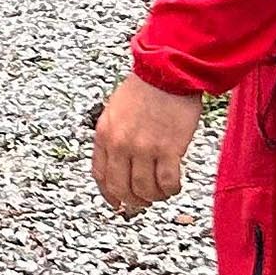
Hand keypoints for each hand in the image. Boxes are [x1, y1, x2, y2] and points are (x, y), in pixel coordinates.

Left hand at [93, 74, 203, 216]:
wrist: (168, 72)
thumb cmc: (145, 88)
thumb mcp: (115, 111)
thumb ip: (113, 137)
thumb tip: (119, 164)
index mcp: (104, 135)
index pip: (100, 175)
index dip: (109, 193)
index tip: (117, 201)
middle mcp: (121, 144)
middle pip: (120, 188)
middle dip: (132, 200)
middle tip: (143, 201)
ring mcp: (143, 148)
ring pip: (144, 189)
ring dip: (154, 197)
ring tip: (161, 192)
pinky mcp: (168, 149)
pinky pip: (167, 182)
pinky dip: (171, 189)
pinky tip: (175, 185)